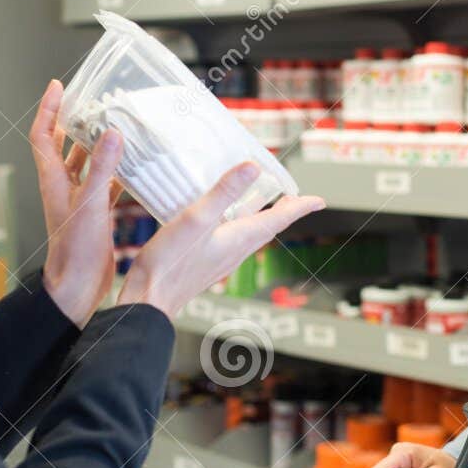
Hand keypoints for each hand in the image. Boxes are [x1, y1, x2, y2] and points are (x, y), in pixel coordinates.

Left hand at [30, 79, 122, 328]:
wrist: (76, 287)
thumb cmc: (74, 251)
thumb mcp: (89, 205)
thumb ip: (101, 169)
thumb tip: (113, 134)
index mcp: (53, 181)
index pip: (43, 135)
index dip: (48, 109)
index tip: (59, 86)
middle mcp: (63, 188)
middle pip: (64, 146)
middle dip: (76, 122)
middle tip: (93, 101)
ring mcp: (79, 201)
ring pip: (86, 164)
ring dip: (98, 146)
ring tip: (117, 127)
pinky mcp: (95, 215)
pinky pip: (105, 185)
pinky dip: (117, 173)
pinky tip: (135, 168)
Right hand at [116, 161, 324, 318]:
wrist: (148, 300)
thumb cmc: (170, 263)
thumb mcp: (196, 218)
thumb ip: (223, 192)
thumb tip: (253, 167)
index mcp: (240, 238)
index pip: (279, 218)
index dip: (300, 206)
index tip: (319, 200)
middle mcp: (236, 250)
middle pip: (268, 226)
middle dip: (283, 210)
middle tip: (295, 198)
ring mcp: (221, 258)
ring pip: (251, 234)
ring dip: (262, 217)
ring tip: (264, 204)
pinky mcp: (206, 262)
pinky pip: (232, 239)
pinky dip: (239, 224)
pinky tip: (223, 221)